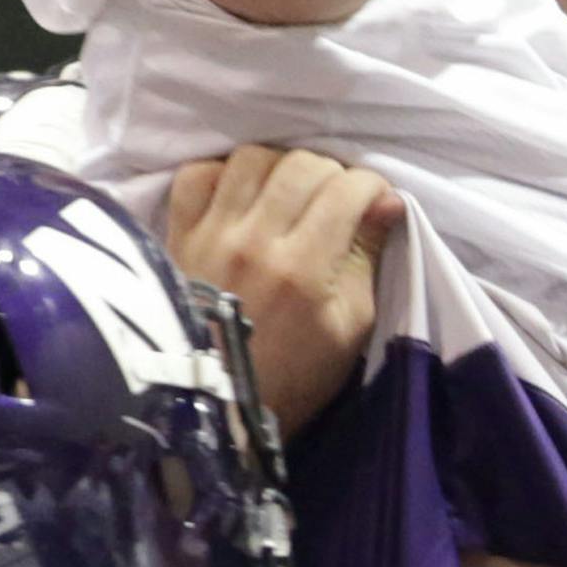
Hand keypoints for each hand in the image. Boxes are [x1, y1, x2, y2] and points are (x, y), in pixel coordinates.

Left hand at [166, 146, 403, 437]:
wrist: (211, 408)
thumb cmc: (290, 378)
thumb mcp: (348, 330)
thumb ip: (368, 259)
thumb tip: (388, 201)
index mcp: (302, 268)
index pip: (346, 189)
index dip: (371, 186)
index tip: (374, 200)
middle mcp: (254, 240)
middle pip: (302, 165)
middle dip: (332, 173)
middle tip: (336, 198)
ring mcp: (210, 233)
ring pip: (252, 159)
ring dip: (280, 167)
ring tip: (288, 192)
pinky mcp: (178, 235)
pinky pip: (196, 174)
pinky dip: (222, 174)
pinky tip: (239, 195)